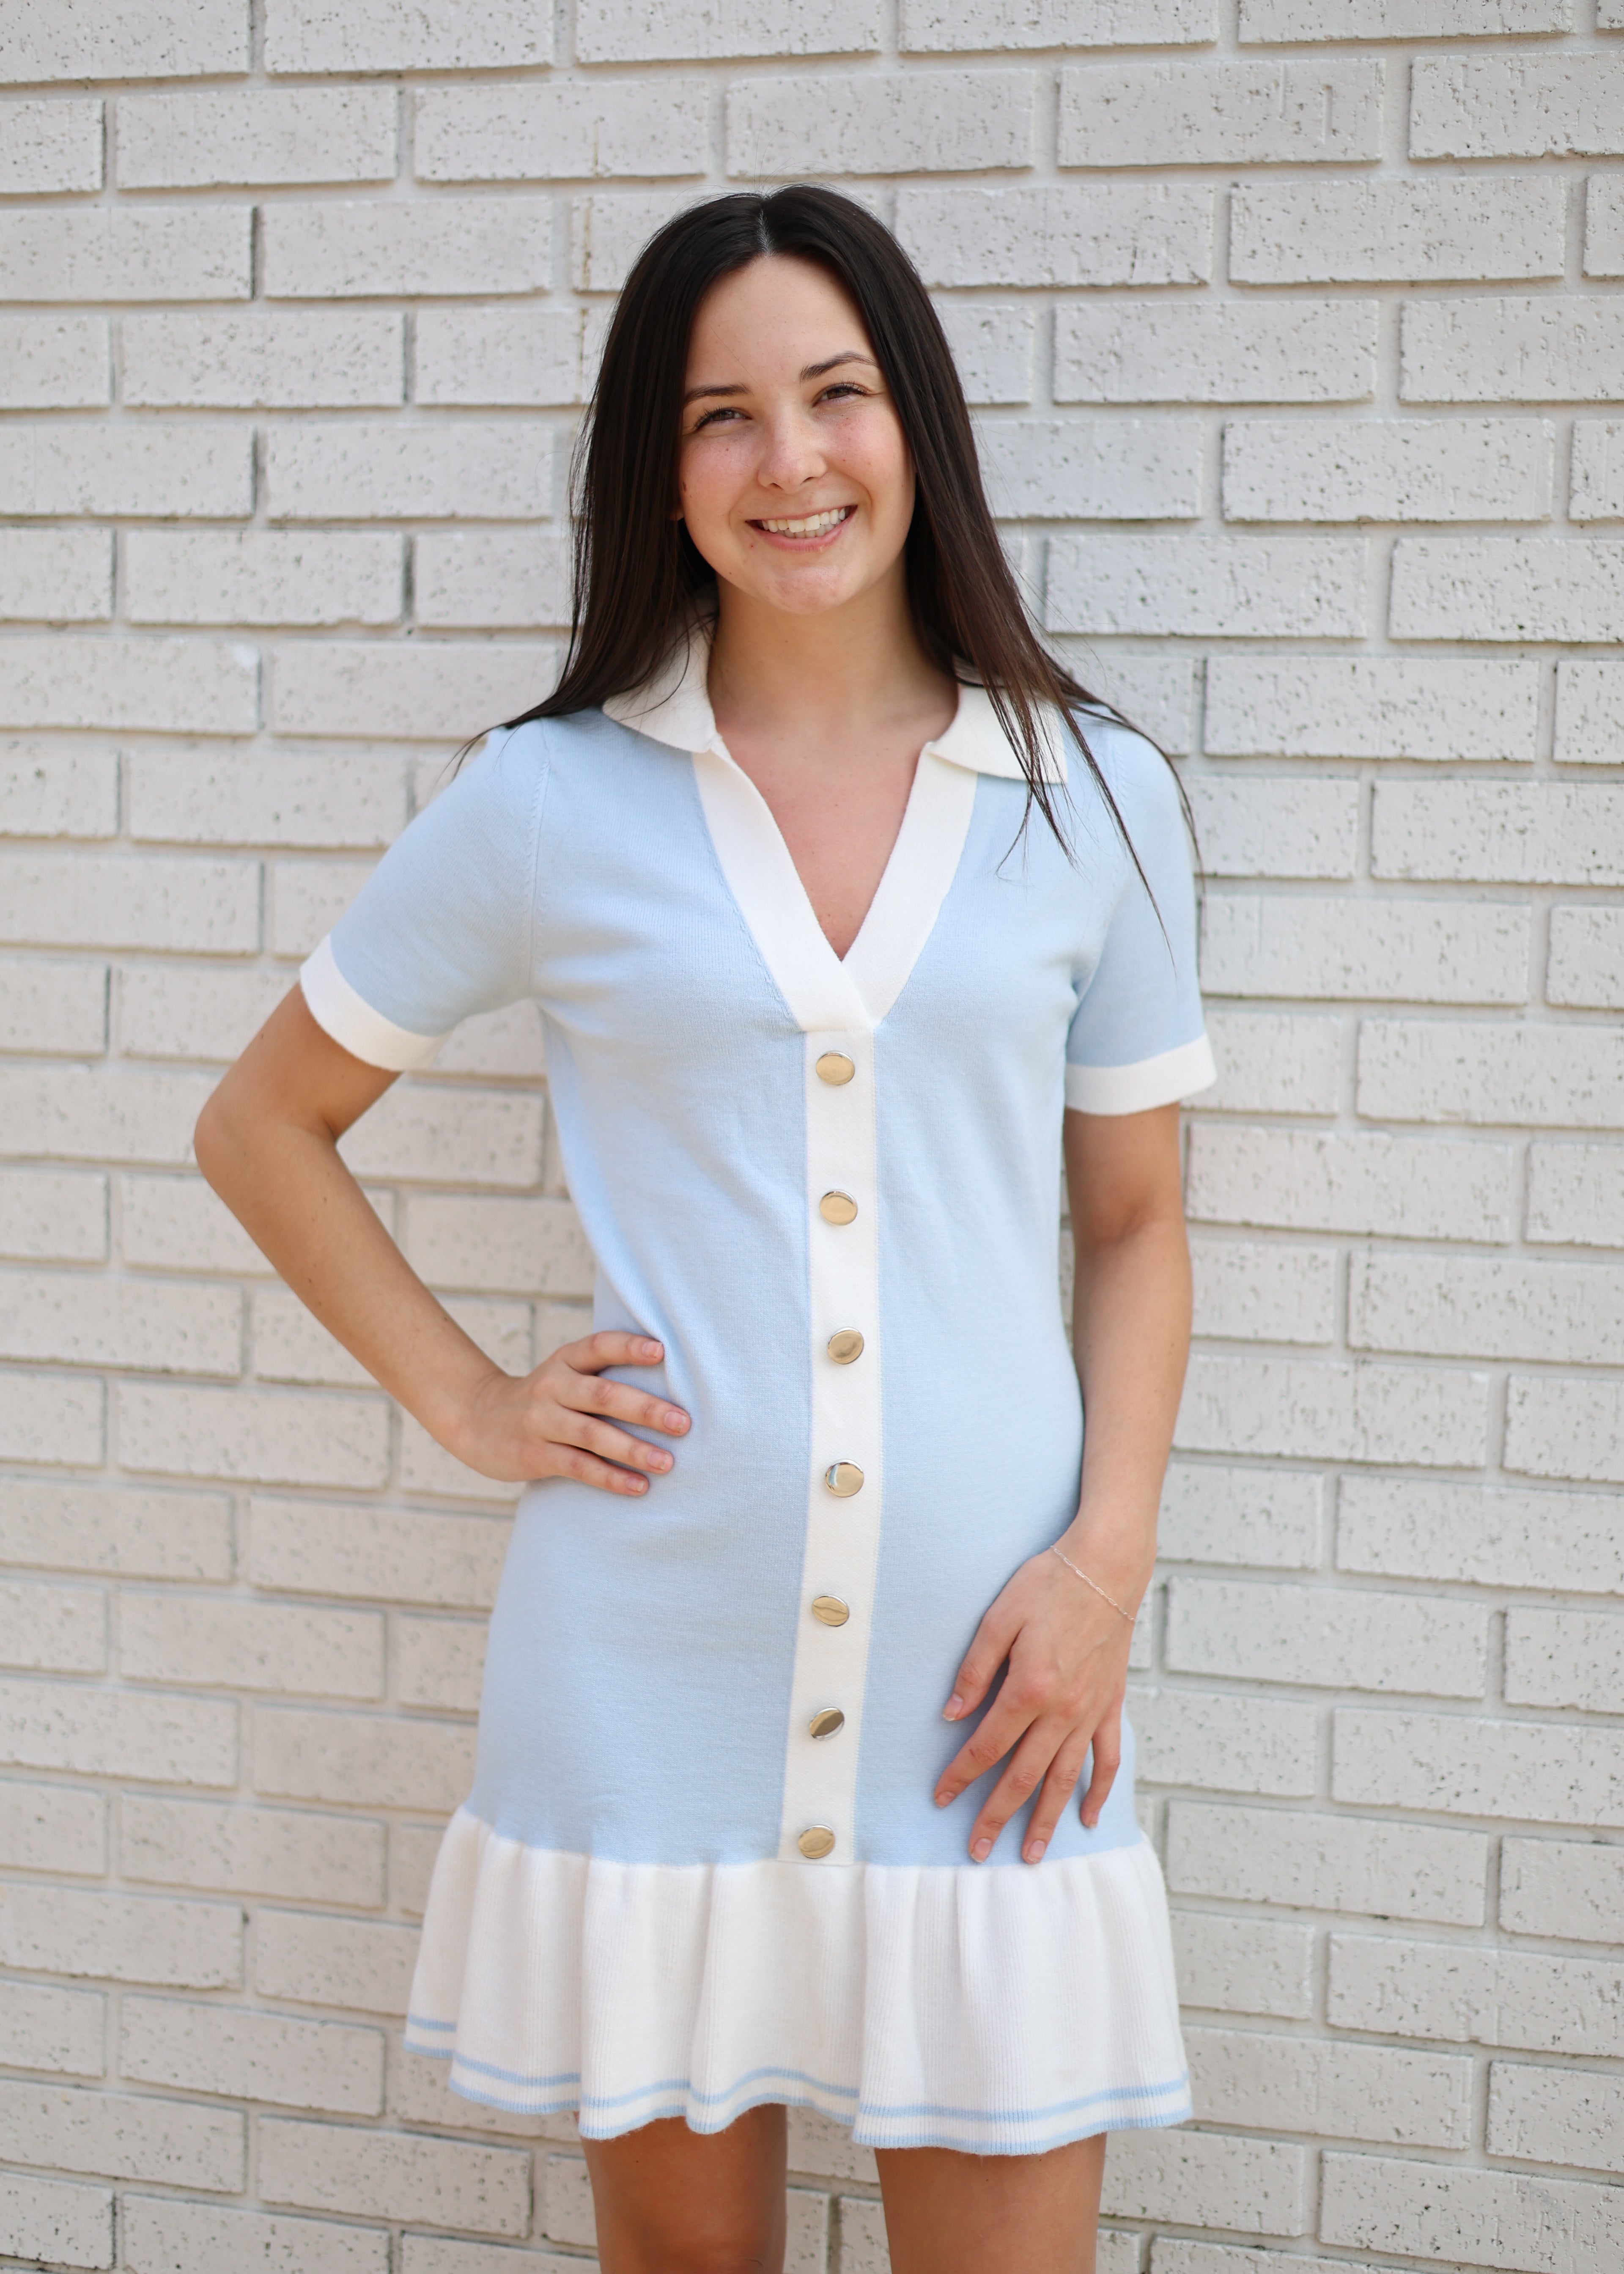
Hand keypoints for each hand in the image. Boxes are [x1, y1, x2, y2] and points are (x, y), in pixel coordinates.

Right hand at [446, 1332, 688, 1489]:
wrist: (477, 1419)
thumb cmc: (542, 1398)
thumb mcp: (564, 1374)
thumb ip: (602, 1375)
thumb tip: (669, 1385)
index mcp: (565, 1361)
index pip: (599, 1346)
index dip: (628, 1347)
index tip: (660, 1351)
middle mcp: (553, 1387)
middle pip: (603, 1395)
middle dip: (645, 1409)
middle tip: (682, 1422)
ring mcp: (541, 1421)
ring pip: (593, 1435)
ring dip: (633, 1449)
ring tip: (667, 1462)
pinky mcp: (535, 1454)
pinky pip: (578, 1467)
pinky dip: (610, 1477)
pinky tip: (638, 1486)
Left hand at [933, 1544, 1136, 1864]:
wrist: (1106, 1567)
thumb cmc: (1048, 1584)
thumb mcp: (999, 1617)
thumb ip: (975, 1669)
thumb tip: (951, 1714)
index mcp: (1029, 1688)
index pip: (987, 1745)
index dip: (960, 1775)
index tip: (940, 1799)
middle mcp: (1062, 1710)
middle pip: (1023, 1776)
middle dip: (996, 1816)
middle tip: (976, 1851)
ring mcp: (1090, 1712)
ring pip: (1065, 1778)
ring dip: (1045, 1818)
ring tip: (1030, 1854)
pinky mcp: (1111, 1706)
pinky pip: (1108, 1759)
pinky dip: (1099, 1791)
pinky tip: (1088, 1817)